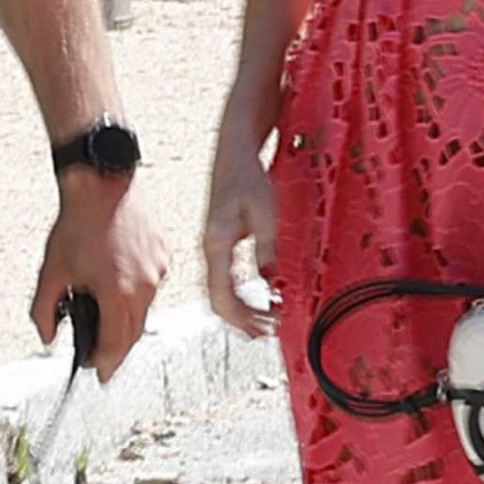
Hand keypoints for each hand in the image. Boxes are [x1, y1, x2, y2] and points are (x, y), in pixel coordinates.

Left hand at [32, 173, 169, 380]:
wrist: (103, 183)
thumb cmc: (78, 224)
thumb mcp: (52, 272)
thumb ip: (45, 312)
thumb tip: (48, 336)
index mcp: (119, 294)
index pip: (117, 345)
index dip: (106, 363)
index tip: (99, 373)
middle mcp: (146, 286)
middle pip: (135, 332)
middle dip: (118, 349)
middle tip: (103, 357)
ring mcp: (159, 270)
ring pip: (144, 308)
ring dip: (126, 318)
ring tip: (106, 314)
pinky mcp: (164, 255)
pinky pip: (152, 284)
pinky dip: (135, 292)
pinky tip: (117, 281)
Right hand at [203, 116, 278, 338]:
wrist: (234, 153)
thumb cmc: (248, 178)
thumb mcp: (265, 214)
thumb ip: (268, 250)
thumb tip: (272, 283)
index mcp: (216, 245)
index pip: (221, 295)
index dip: (241, 317)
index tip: (262, 327)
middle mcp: (210, 250)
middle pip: (219, 299)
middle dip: (242, 320)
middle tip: (268, 331)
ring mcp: (213, 248)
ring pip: (221, 291)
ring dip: (243, 310)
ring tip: (266, 320)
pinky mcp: (221, 244)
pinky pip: (226, 278)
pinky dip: (242, 294)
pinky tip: (262, 297)